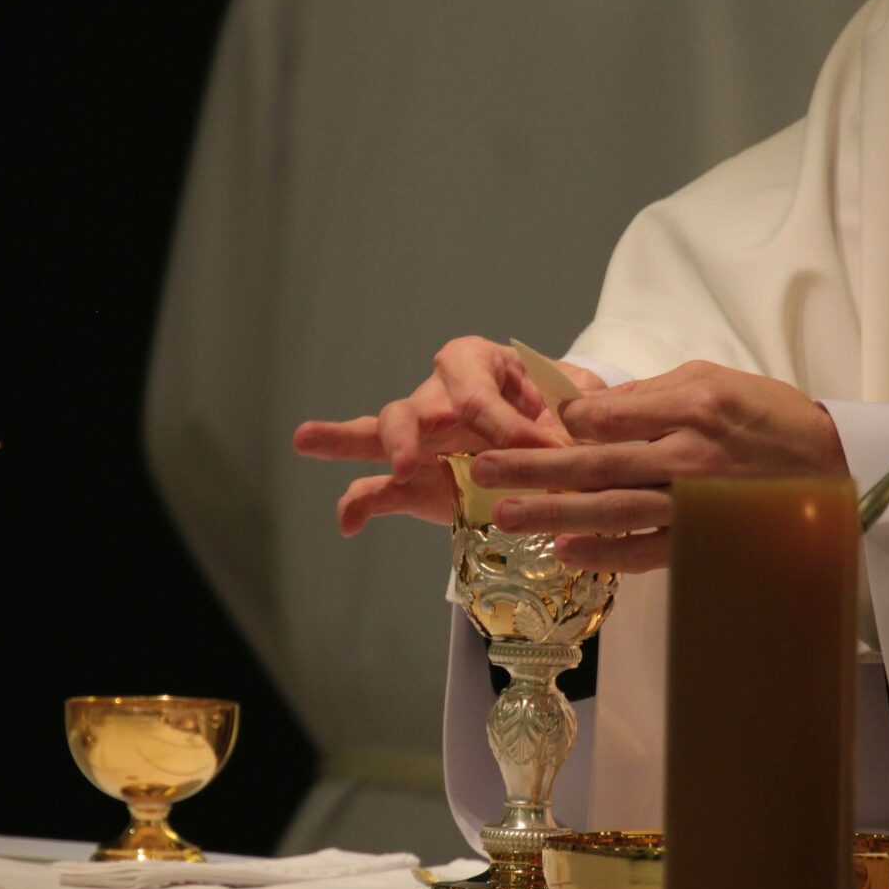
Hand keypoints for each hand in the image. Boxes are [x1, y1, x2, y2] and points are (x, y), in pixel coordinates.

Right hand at [291, 336, 605, 533]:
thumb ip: (575, 425)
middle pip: (415, 405)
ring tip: (308, 438)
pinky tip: (347, 522)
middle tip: (410, 460)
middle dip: (412, 431)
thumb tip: (575, 451)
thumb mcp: (580, 410)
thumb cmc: (567, 412)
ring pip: (378, 433)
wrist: (562, 446)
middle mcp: (441, 396)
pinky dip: (359, 504)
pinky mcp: (413, 483)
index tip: (542, 453)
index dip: (506, 424)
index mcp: (479, 365)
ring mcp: (421, 440)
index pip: (478, 391)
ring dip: (349, 440)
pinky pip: (377, 490)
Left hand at [474, 361, 846, 571]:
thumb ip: (650, 395)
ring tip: (505, 517)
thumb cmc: (769, 417)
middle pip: (598, 464)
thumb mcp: (714, 380)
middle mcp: (692, 455)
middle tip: (485, 472)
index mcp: (694, 407)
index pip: (610, 415)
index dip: (565, 423)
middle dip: (535, 470)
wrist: (837, 467)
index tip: (534, 426)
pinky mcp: (705, 540)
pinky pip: (647, 550)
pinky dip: (606, 553)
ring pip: (613, 511)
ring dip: (554, 516)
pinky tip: (566, 552)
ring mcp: (698, 503)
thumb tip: (586, 409)